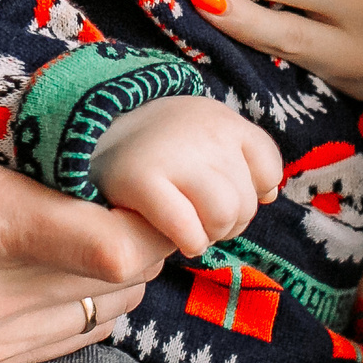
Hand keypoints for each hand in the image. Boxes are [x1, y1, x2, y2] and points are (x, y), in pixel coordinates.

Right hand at [0, 0, 174, 362]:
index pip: (118, 241)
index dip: (156, 202)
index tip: (147, 150)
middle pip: (129, 276)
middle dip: (149, 222)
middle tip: (131, 163)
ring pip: (105, 309)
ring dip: (120, 258)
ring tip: (96, 198)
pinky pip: (66, 336)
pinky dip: (85, 293)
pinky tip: (59, 243)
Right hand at [88, 95, 283, 257]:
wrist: (91, 137)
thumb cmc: (157, 148)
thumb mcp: (204, 139)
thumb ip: (242, 160)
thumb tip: (271, 194)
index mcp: (223, 120)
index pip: (268, 171)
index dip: (249, 194)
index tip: (217, 193)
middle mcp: (205, 130)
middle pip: (246, 202)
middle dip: (226, 222)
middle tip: (196, 215)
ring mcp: (174, 152)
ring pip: (224, 216)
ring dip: (208, 234)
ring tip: (186, 226)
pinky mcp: (142, 179)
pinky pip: (189, 231)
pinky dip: (188, 242)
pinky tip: (175, 237)